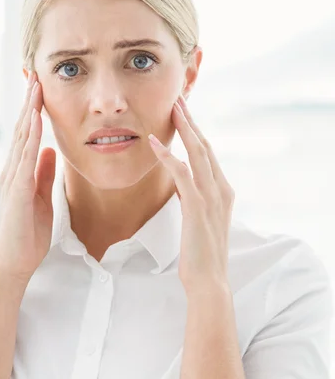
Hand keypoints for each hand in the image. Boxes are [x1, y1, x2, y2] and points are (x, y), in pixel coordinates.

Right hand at [0, 71, 56, 283]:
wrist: (16, 262)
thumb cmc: (28, 233)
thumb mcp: (41, 196)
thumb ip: (44, 173)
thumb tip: (51, 150)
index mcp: (20, 171)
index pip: (28, 135)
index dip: (34, 111)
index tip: (41, 88)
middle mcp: (12, 171)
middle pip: (23, 130)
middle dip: (30, 102)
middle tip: (36, 74)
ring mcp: (13, 180)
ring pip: (22, 138)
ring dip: (30, 112)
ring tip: (35, 87)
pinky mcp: (18, 192)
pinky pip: (25, 160)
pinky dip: (31, 138)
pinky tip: (36, 120)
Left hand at [148, 95, 234, 296]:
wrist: (209, 280)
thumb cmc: (201, 254)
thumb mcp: (200, 220)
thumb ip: (195, 199)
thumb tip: (182, 184)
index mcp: (223, 192)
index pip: (208, 154)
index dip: (197, 131)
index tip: (184, 113)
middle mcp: (221, 189)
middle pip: (205, 146)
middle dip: (192, 121)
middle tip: (179, 98)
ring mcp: (211, 197)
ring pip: (198, 153)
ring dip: (184, 128)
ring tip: (172, 107)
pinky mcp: (197, 207)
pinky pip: (181, 174)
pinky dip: (168, 156)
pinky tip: (154, 143)